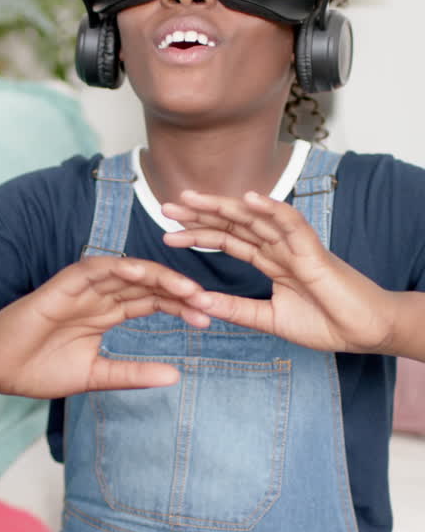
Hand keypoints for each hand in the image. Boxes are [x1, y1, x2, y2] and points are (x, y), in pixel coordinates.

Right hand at [0, 254, 210, 396]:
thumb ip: (132, 374)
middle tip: (208, 303)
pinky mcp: (61, 285)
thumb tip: (175, 376)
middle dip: (178, 292)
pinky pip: (94, 269)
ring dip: (158, 278)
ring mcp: (81, 289)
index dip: (179, 308)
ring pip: (126, 273)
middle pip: (146, 285)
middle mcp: (98, 296)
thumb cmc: (38, 371)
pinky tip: (141, 273)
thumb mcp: (95, 376)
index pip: (151, 303)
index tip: (207, 321)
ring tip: (187, 290)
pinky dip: (118, 268)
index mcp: (106, 315)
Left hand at [161, 189, 396, 353]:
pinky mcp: (314, 253)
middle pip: (235, 224)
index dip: (200, 234)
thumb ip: (238, 310)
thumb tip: (200, 302)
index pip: (229, 241)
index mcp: (271, 262)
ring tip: (193, 199)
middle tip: (168, 207)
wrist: (364, 332)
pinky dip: (272, 210)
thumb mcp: (271, 319)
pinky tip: (250, 199)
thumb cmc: (327, 323)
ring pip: (256, 219)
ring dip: (224, 207)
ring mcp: (296, 247)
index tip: (168, 232)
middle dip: (201, 215)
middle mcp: (280, 248)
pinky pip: (292, 225)